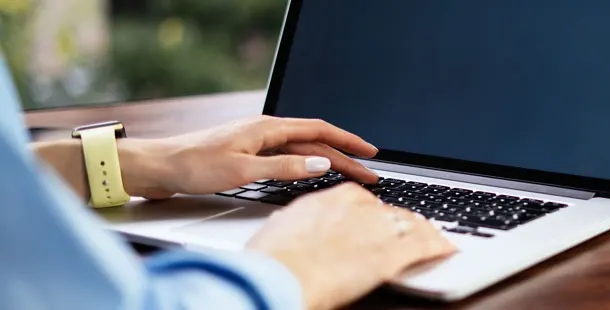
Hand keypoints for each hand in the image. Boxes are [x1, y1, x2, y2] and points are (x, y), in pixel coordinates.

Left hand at [119, 115, 378, 198]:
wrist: (157, 166)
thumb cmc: (193, 165)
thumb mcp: (243, 170)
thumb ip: (285, 167)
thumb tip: (321, 162)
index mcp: (267, 128)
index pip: (319, 131)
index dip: (348, 141)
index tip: (370, 152)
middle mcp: (264, 131)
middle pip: (315, 143)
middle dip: (344, 157)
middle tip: (368, 173)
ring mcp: (256, 142)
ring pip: (302, 150)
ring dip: (327, 161)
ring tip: (349, 173)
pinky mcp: (246, 154)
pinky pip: (287, 157)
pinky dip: (306, 164)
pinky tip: (311, 172)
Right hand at [246, 183, 456, 309]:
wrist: (278, 276)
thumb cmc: (270, 261)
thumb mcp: (280, 231)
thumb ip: (299, 225)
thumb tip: (295, 229)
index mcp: (330, 199)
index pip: (362, 198)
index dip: (375, 211)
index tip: (378, 217)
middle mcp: (357, 208)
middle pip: (390, 210)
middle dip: (401, 221)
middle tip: (408, 229)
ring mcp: (377, 229)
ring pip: (412, 224)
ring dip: (425, 231)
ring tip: (434, 236)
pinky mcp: (391, 254)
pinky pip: (425, 245)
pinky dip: (439, 246)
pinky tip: (446, 249)